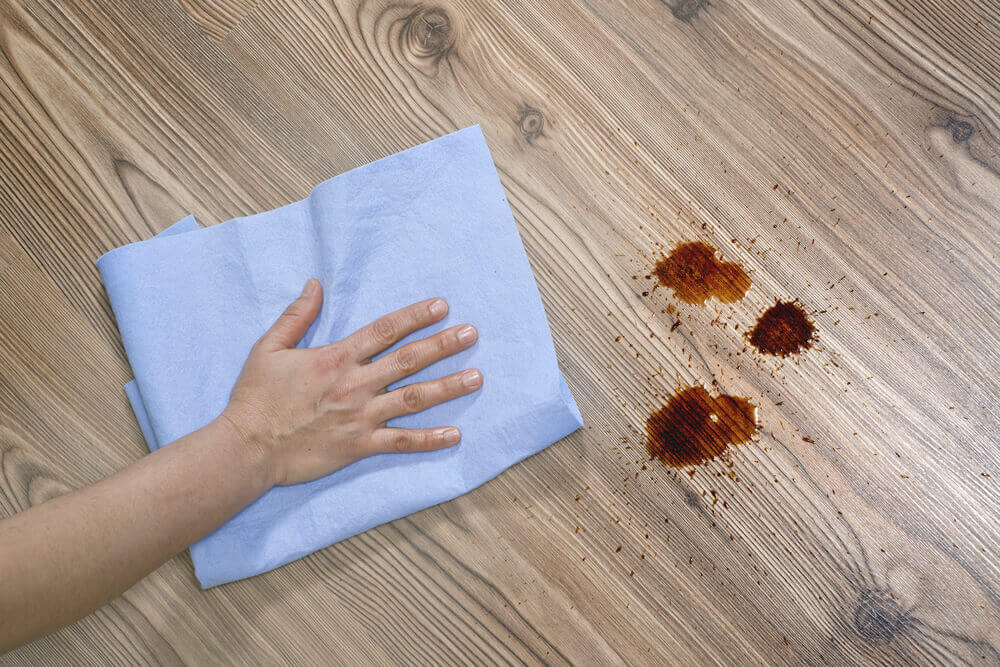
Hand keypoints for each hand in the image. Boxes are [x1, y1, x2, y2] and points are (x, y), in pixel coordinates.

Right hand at [221, 279, 481, 486]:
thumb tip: (315, 284)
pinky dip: (429, 440)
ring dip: (447, 387)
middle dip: (443, 345)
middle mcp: (355, 385)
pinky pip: (401, 443)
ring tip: (477, 377)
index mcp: (336, 358)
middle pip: (408, 361)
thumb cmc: (255, 398)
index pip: (384, 331)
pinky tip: (454, 435)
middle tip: (472, 334)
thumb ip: (296, 316)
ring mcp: (360, 417)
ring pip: (413, 399)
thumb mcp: (268, 348)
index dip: (415, 317)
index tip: (442, 306)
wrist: (246, 448)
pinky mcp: (359, 446)